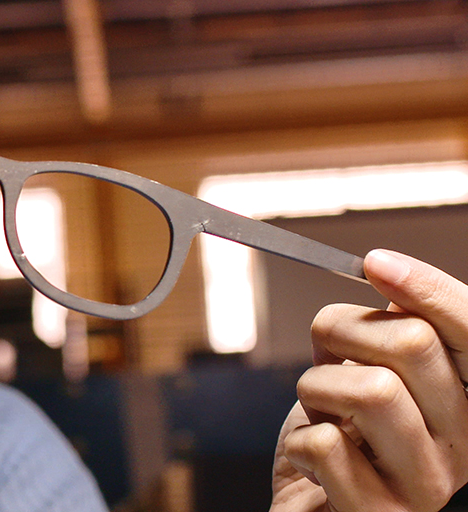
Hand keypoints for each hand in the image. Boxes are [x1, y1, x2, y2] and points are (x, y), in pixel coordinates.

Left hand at [271, 249, 467, 510]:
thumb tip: (385, 274)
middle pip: (412, 345)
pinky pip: (326, 444)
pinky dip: (300, 441)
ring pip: (371, 389)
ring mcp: (428, 489)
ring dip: (318, 387)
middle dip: (342, 329)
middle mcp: (466, 451)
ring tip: (320, 411)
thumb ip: (391, 342)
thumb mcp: (373, 386)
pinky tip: (312, 459)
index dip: (429, 289)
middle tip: (325, 351)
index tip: (376, 262)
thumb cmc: (347, 452)